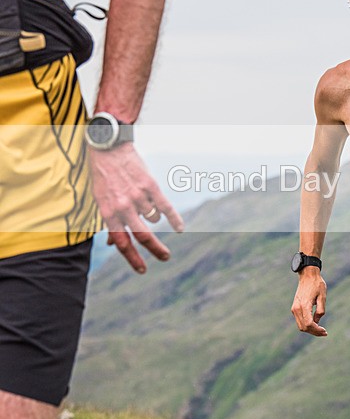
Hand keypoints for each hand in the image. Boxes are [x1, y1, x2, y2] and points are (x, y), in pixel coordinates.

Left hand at [90, 143, 183, 273]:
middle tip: (165, 258)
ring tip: (145, 203)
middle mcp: (123, 207)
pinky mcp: (151, 186)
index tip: (142, 269)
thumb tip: (112, 243)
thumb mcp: (100, 200)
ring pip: (153, 218)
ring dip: (153, 217)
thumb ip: (109, 222)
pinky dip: (174, 218)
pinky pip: (165, 207)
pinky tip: (180, 227)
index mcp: (109, 212)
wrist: (109, 148)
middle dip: (155, 250)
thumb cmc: (103, 176)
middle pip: (142, 236)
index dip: (132, 258)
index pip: (122, 242)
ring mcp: (138, 196)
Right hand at [291, 267, 327, 336]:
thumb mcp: (323, 297)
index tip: (325, 331)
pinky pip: (299, 321)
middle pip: (304, 327)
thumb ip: (320, 310)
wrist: (307, 275)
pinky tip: (315, 324)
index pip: (309, 324)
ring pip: (300, 326)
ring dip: (310, 330)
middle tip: (324, 333)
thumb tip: (317, 322)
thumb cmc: (317, 284)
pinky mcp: (294, 307)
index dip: (317, 330)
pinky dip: (306, 325)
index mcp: (305, 305)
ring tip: (320, 330)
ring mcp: (294, 308)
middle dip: (314, 332)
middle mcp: (297, 308)